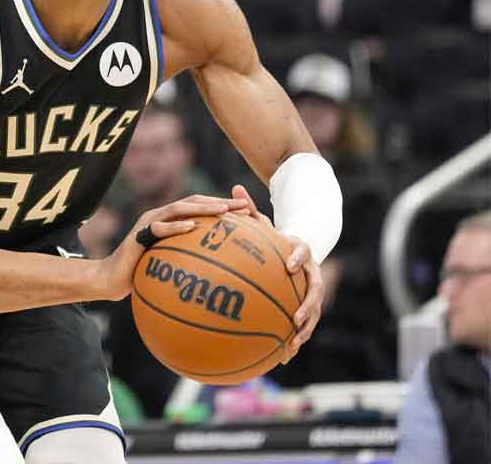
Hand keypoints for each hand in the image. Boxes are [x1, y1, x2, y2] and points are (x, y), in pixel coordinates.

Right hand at [98, 194, 250, 299]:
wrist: (110, 280)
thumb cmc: (140, 277)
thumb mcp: (169, 269)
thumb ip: (188, 264)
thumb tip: (220, 276)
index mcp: (170, 222)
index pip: (199, 208)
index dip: (222, 207)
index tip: (247, 211)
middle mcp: (160, 217)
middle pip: (193, 202)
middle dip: (219, 202)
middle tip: (242, 205)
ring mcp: (148, 223)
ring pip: (178, 209)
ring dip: (201, 208)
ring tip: (222, 210)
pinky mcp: (139, 234)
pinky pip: (159, 227)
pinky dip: (176, 225)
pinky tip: (192, 227)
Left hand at [230, 185, 323, 364]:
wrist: (296, 253)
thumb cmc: (273, 239)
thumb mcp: (262, 223)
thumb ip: (249, 209)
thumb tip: (233, 188)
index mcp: (300, 252)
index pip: (303, 252)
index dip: (299, 257)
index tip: (291, 264)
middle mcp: (310, 273)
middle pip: (315, 291)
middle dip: (308, 306)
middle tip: (296, 319)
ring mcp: (310, 292)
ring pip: (313, 314)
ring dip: (303, 331)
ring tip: (292, 346)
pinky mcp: (305, 308)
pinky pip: (300, 328)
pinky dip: (292, 343)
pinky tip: (279, 360)